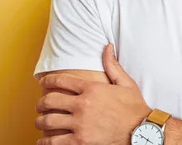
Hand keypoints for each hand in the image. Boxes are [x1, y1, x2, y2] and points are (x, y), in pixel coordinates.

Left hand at [35, 44, 150, 144]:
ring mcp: (80, 124)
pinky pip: (54, 142)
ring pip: (48, 121)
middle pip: (50, 101)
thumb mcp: (125, 83)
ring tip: (41, 122)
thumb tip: (107, 46)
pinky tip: (43, 141)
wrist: (141, 131)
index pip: (60, 81)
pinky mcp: (80, 142)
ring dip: (41, 121)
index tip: (43, 83)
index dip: (47, 81)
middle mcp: (83, 105)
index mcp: (92, 89)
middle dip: (41, 103)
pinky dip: (45, 142)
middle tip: (40, 105)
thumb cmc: (134, 107)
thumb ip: (112, 65)